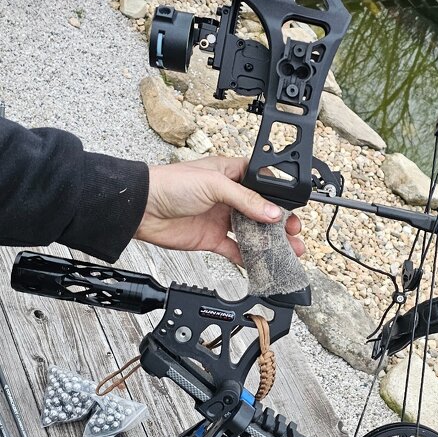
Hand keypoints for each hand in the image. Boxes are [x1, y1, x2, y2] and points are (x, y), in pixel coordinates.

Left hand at [134, 156, 303, 265]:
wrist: (142, 209)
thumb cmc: (170, 184)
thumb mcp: (214, 184)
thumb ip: (246, 200)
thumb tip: (272, 213)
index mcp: (231, 174)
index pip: (262, 183)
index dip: (278, 196)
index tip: (293, 208)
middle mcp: (229, 196)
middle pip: (262, 210)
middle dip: (280, 222)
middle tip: (295, 233)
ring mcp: (221, 218)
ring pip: (252, 232)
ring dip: (270, 242)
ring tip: (289, 251)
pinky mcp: (212, 238)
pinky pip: (235, 250)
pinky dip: (249, 258)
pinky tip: (263, 263)